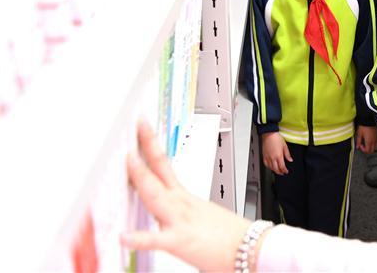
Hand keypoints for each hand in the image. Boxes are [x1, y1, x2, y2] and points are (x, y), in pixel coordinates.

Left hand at [121, 121, 250, 271]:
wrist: (252, 248)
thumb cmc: (229, 236)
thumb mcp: (202, 215)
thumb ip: (182, 210)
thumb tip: (167, 209)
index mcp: (184, 196)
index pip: (163, 164)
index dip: (150, 144)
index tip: (140, 127)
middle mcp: (180, 203)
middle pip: (159, 170)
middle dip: (144, 148)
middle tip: (134, 128)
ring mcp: (179, 220)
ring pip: (155, 195)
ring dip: (141, 177)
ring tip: (128, 161)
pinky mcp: (179, 242)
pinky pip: (156, 240)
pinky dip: (139, 239)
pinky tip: (124, 237)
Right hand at [261, 132, 292, 174]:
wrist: (269, 134)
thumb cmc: (276, 138)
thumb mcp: (285, 146)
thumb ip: (287, 154)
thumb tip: (290, 160)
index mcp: (279, 156)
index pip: (282, 166)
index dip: (284, 170)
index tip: (286, 171)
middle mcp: (272, 158)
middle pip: (276, 169)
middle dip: (280, 172)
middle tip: (282, 173)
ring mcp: (268, 157)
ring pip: (270, 167)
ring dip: (274, 170)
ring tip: (277, 171)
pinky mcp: (264, 155)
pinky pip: (266, 164)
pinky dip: (268, 167)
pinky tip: (270, 167)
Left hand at [356, 125, 376, 152]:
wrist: (370, 120)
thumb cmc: (364, 126)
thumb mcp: (359, 133)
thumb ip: (358, 141)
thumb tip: (357, 146)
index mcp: (368, 141)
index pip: (367, 150)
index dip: (363, 150)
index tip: (361, 145)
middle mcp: (373, 141)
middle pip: (372, 151)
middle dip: (367, 150)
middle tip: (364, 146)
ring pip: (376, 148)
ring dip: (372, 148)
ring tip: (368, 144)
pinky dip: (376, 144)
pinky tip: (373, 142)